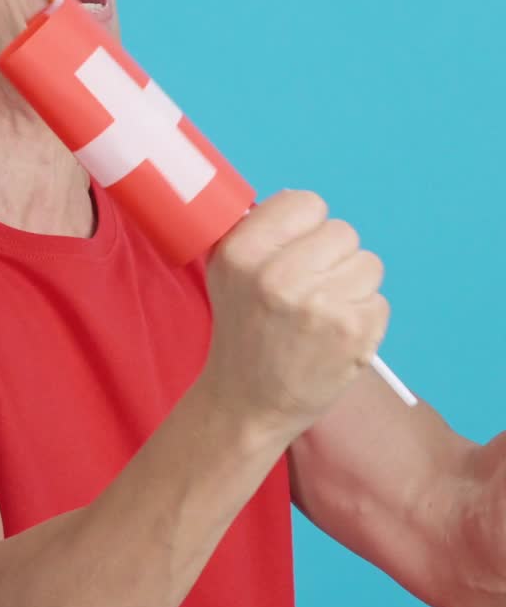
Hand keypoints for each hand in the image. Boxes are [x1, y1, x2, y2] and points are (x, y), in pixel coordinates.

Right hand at [201, 190, 389, 439]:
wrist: (248, 403)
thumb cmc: (243, 331)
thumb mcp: (228, 272)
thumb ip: (260, 231)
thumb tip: (304, 203)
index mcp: (242, 253)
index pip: (307, 203)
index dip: (308, 228)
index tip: (298, 252)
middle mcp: (278, 275)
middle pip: (343, 232)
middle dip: (333, 258)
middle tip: (310, 291)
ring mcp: (319, 304)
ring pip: (368, 263)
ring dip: (352, 287)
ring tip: (323, 315)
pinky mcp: (353, 331)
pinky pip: (379, 300)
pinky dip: (363, 318)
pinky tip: (335, 337)